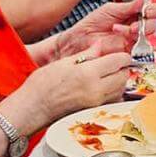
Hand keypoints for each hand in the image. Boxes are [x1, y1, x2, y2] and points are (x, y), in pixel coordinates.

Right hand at [16, 50, 133, 127]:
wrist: (31, 109)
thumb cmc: (41, 86)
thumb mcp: (64, 62)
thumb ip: (87, 54)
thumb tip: (100, 44)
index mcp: (88, 73)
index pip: (120, 61)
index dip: (122, 55)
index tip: (118, 54)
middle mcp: (95, 90)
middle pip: (124, 76)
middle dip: (122, 68)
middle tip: (113, 63)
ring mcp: (96, 103)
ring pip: (121, 89)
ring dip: (119, 81)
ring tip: (106, 75)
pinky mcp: (94, 112)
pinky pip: (113, 101)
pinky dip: (113, 93)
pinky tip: (102, 88)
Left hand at [51, 0, 155, 58]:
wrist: (78, 41)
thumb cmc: (90, 26)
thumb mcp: (109, 10)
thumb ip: (128, 6)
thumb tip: (143, 0)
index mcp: (132, 14)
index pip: (151, 11)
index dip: (152, 10)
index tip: (147, 9)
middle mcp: (135, 27)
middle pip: (153, 24)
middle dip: (146, 23)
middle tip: (134, 23)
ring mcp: (133, 41)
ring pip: (148, 37)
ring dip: (139, 32)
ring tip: (125, 30)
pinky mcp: (129, 52)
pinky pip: (140, 49)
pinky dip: (135, 43)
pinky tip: (124, 39)